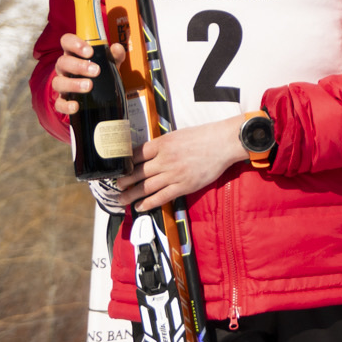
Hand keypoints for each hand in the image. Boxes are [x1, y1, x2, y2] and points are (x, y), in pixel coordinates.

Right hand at [49, 31, 124, 118]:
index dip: (74, 44)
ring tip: (89, 86)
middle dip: (78, 66)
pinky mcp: (62, 101)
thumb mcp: (110, 62)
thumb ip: (115, 55)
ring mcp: (62, 84)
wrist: (99, 93)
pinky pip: (59, 104)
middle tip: (96, 70)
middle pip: (62, 62)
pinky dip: (66, 106)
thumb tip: (116, 48)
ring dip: (73, 84)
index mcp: (74, 53)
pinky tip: (76, 106)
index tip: (90, 51)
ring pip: (58, 82)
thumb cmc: (101, 71)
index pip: (66, 41)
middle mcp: (64, 68)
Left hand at [117, 116, 252, 210]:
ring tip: (121, 199)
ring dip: (130, 195)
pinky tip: (140, 207)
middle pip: (136, 173)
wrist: (224, 142)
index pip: (135, 155)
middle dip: (123, 181)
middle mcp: (165, 160)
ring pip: (145, 187)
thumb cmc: (204, 136)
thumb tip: (148, 154)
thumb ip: (162, 145)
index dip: (124, 164)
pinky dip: (148, 203)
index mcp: (162, 144)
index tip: (119, 169)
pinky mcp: (183, 185)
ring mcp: (173, 174)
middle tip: (117, 186)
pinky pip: (161, 197)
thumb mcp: (178, 134)